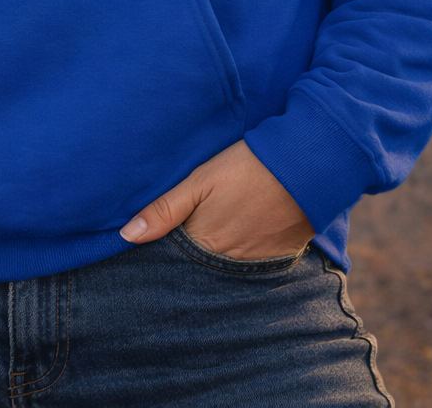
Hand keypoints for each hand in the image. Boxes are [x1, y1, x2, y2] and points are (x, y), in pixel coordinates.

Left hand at [119, 139, 314, 258]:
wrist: (305, 166)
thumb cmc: (247, 167)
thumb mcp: (200, 180)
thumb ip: (164, 209)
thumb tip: (126, 236)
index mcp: (204, 244)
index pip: (174, 259)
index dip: (162, 249)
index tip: (150, 242)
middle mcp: (228, 263)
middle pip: (199, 265)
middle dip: (187, 255)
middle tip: (184, 232)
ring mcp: (255, 263)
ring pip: (223, 265)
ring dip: (214, 254)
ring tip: (212, 231)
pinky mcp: (278, 257)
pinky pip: (250, 264)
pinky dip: (241, 252)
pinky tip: (238, 233)